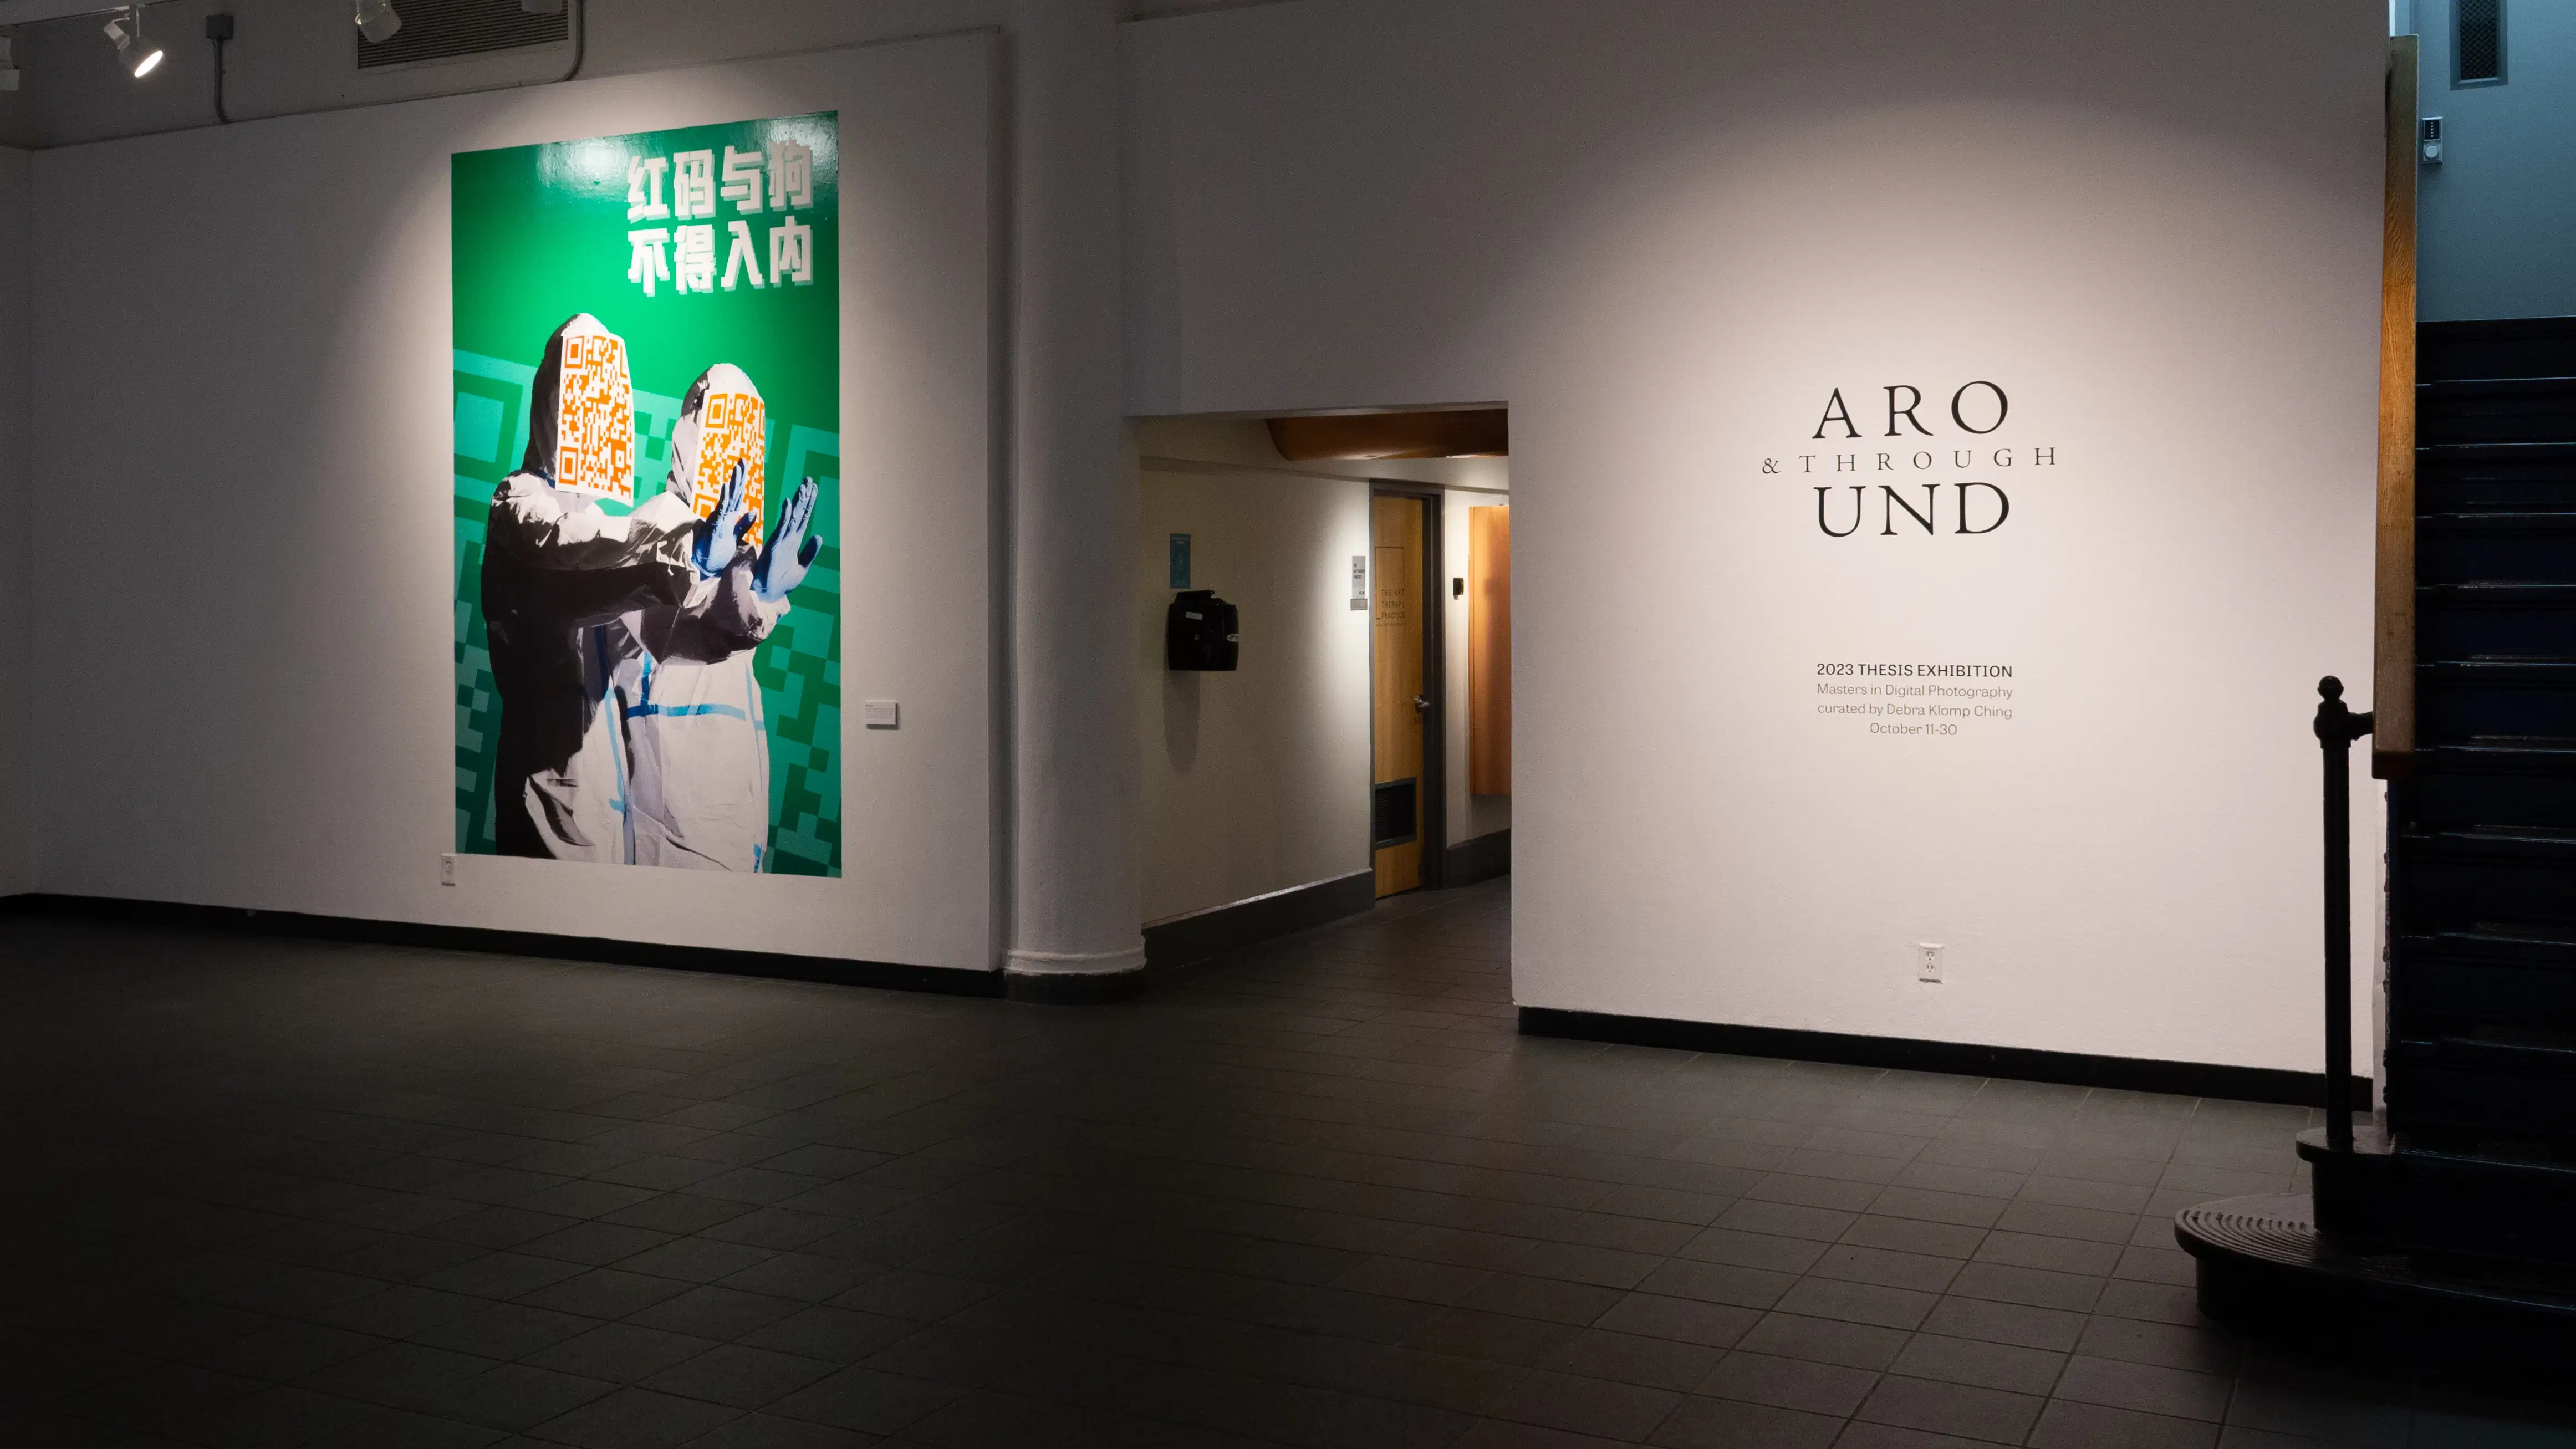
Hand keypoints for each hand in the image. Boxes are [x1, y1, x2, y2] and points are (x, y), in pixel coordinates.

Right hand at [691, 460, 753, 576]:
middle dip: (738, 476)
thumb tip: (754, 511)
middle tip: (743, 460)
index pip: (738, 494)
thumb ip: (743, 523)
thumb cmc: (718, 548)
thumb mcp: (735, 535)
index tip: (745, 466)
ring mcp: (719, 518)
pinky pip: (721, 510)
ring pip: (728, 498)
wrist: (706, 563)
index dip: (742, 481)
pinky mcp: (715, 525)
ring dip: (733, 483)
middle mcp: (724, 513)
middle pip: (734, 492)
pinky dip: (724, 498)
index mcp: (730, 515)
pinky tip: (726, 487)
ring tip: (737, 469)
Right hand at [755, 476, 820, 601]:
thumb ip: (810, 552)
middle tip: (809, 479)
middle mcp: (788, 536)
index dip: (808, 503)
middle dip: (804, 496)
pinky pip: (782, 527)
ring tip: (803, 486)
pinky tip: (789, 503)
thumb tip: (819, 536)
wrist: (769, 594)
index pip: (803, 517)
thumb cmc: (783, 582)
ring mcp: (781, 539)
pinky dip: (786, 515)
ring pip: (791, 516)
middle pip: (798, 512)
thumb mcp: (802, 567)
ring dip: (798, 501)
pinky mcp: (775, 544)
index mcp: (794, 540)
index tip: (813, 488)